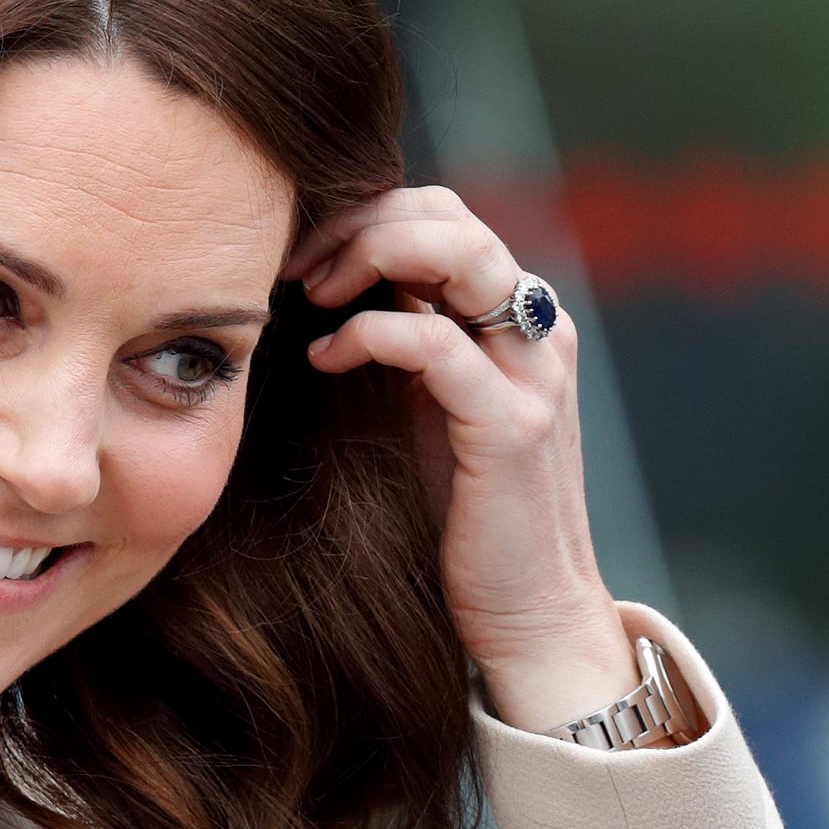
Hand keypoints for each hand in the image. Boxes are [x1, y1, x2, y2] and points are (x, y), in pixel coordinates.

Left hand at [280, 185, 638, 731]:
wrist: (527, 615)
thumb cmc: (457, 515)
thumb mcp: (423, 407)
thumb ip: (398, 340)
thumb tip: (320, 282)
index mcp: (514, 319)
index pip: (443, 213)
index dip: (364, 213)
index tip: (297, 251)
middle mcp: (535, 332)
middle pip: (450, 215)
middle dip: (358, 223)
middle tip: (293, 266)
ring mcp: (532, 375)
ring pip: (459, 253)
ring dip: (368, 255)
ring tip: (309, 294)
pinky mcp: (512, 428)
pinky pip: (437, 342)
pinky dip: (371, 332)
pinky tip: (326, 356)